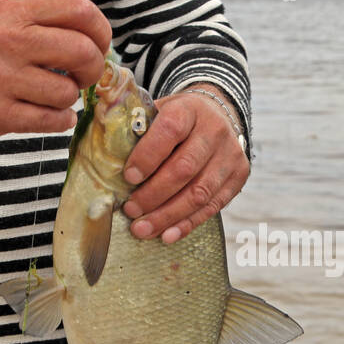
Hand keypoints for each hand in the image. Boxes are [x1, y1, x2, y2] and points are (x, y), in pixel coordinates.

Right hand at [0, 0, 110, 137]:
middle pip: (82, 52)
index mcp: (13, 12)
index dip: (101, 30)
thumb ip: (44, 21)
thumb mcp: (1, 18)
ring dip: (69, 98)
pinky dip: (61, 120)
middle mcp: (8, 41)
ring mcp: (1, 79)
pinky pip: (52, 121)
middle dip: (92, 68)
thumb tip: (96, 37)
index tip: (99, 44)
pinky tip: (51, 114)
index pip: (78, 10)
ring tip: (53, 95)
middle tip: (83, 75)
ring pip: (68, 93)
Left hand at [121, 89, 248, 242]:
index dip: (148, 156)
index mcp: (190, 109)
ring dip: (168, 215)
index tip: (128, 177)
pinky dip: (188, 223)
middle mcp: (215, 131)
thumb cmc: (178, 120)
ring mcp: (230, 155)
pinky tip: (168, 234)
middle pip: (185, 168)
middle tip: (131, 210)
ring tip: (143, 228)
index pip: (170, 131)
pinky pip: (213, 206)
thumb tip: (105, 157)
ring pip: (200, 193)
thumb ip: (136, 130)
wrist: (218, 116)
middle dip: (154, 194)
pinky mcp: (239, 177)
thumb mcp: (158, 112)